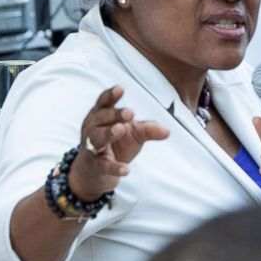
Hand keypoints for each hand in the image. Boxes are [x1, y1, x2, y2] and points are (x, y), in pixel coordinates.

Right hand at [69, 86, 169, 201]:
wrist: (96, 171)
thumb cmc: (117, 143)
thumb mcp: (135, 133)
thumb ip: (149, 129)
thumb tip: (168, 132)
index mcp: (101, 116)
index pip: (103, 102)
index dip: (110, 95)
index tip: (120, 88)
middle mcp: (93, 128)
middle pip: (101, 118)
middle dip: (115, 114)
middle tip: (130, 112)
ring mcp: (92, 147)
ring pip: (97, 138)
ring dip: (109, 133)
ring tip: (120, 129)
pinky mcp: (96, 166)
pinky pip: (104, 165)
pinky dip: (115, 167)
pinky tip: (126, 169)